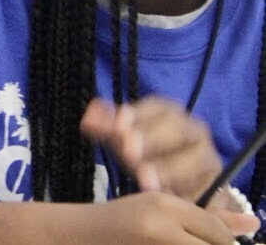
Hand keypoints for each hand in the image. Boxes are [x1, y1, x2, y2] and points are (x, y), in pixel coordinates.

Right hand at [69, 191, 258, 243]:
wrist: (83, 236)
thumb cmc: (124, 218)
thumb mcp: (164, 206)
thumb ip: (210, 217)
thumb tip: (254, 223)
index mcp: (164, 207)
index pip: (217, 232)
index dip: (224, 238)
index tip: (217, 237)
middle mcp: (160, 230)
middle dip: (215, 244)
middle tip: (188, 237)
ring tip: (180, 239)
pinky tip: (170, 244)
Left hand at [81, 96, 222, 200]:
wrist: (179, 184)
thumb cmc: (146, 154)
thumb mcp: (122, 140)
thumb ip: (105, 127)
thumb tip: (88, 120)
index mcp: (169, 113)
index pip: (157, 107)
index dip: (137, 115)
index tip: (118, 127)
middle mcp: (193, 130)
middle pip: (176, 128)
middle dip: (151, 139)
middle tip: (129, 152)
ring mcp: (208, 157)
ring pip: (194, 159)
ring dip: (169, 169)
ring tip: (144, 180)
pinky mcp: (217, 185)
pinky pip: (206, 187)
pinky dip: (188, 192)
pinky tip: (169, 198)